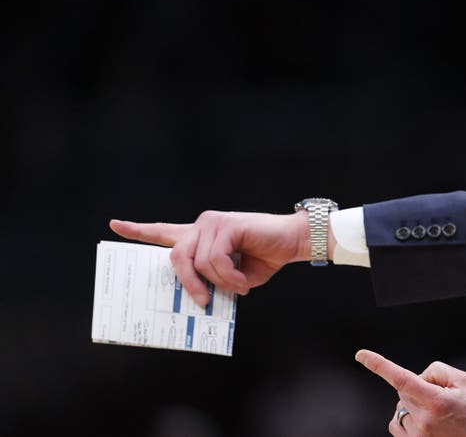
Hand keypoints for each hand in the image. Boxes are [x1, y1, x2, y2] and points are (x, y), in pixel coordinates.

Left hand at [109, 210, 308, 306]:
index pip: (165, 231)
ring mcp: (213, 222)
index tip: (114, 226)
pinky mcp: (226, 225)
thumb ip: (212, 280)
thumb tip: (198, 296)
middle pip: (175, 257)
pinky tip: (244, 282)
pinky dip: (229, 277)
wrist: (292, 241)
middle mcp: (202, 225)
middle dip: (188, 284)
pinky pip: (214, 260)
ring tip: (238, 288)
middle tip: (202, 302)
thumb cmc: (265, 258)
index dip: (139, 231)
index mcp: (201, 237)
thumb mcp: (232, 276)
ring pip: (197, 263)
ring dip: (218, 283)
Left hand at [355, 349, 465, 436]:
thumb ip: (437, 371)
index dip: (379, 365)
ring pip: (399, 408)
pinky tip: (424, 422)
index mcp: (436, 402)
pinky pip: (397, 425)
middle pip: (402, 391)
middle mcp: (424, 421)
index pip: (401, 378)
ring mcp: (417, 436)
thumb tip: (418, 376)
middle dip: (416, 388)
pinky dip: (406, 419)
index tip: (362, 356)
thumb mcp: (464, 381)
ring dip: (412, 405)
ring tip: (435, 413)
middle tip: (439, 396)